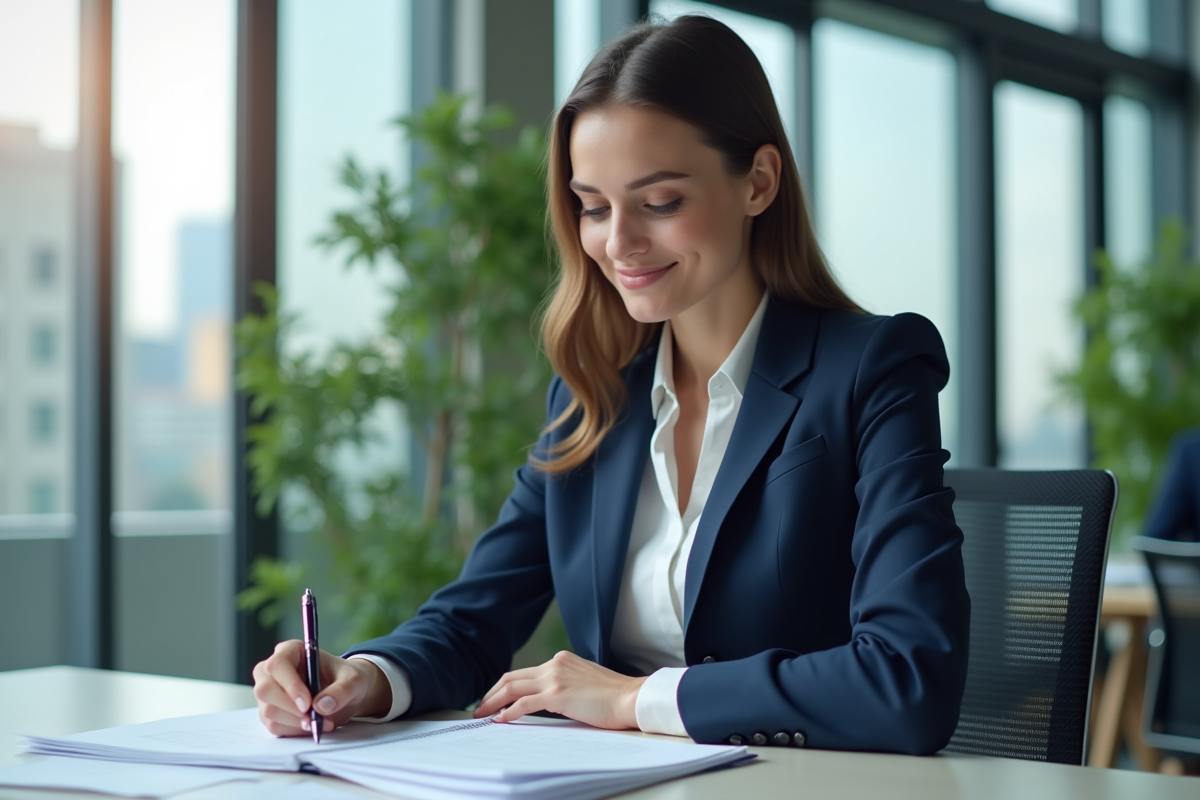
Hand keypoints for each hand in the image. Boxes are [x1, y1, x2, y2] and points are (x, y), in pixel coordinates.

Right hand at [252, 640, 391, 736]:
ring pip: (268, 711)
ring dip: (295, 722)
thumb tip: (321, 705)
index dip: (290, 685)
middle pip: (265, 689)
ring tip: (321, 722)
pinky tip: (312, 725)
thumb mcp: (354, 680)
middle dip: (290, 708)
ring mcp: (269, 692)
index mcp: (291, 651)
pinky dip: (295, 730)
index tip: (307, 703)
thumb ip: (342, 690)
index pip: (277, 665)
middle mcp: (273, 670)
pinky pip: (274, 726)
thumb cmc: (346, 679)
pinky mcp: (271, 712)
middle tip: (313, 718)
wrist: (346, 694)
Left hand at [474, 651, 647, 729]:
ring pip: (512, 687)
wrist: (631, 697)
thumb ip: (565, 686)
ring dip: (493, 702)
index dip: (505, 686)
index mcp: (562, 661)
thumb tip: (548, 701)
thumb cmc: (614, 697)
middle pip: (511, 677)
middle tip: (479, 708)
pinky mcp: (557, 694)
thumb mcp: (584, 683)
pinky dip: (508, 711)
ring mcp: (555, 678)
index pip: (525, 672)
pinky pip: (523, 703)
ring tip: (482, 715)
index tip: (494, 699)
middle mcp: (555, 664)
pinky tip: (501, 720)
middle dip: (491, 693)